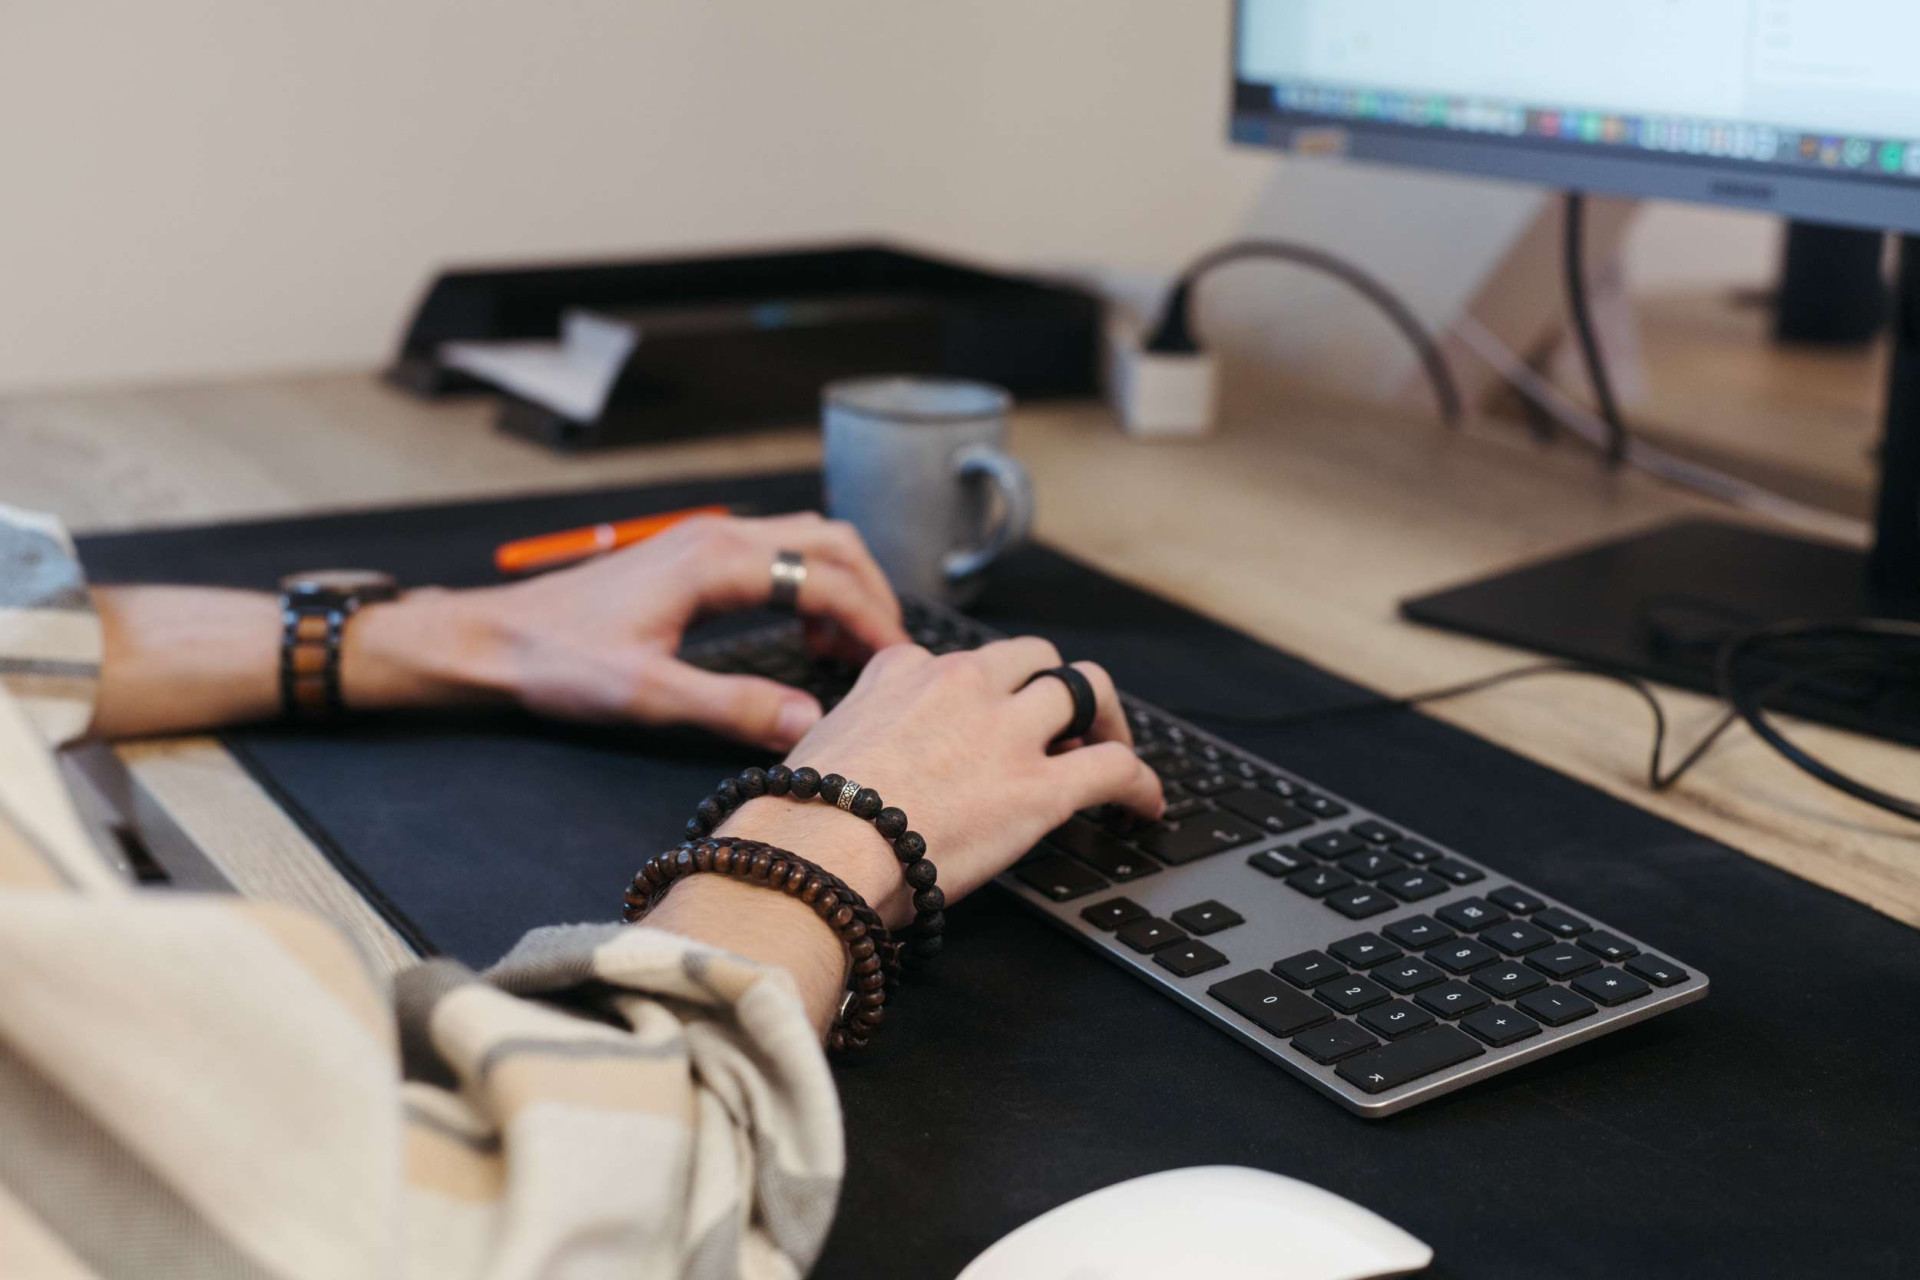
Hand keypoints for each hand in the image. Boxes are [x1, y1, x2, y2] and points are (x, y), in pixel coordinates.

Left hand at [346, 513, 909, 749]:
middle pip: (829, 542)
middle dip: (871, 594)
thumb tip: (812, 724)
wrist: (489, 640)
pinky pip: (776, 553)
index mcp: (715, 562)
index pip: (826, 576)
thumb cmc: (555, 663)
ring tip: (848, 649)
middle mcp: (716, 536)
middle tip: (887, 655)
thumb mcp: (647, 695)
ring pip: (805, 541)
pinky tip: (803, 634)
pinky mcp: (690, 556)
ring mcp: (703, 540)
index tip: (896, 665)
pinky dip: (809, 585)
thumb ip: (735, 708)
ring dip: (840, 586)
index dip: (873, 620)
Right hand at [714, 637, 1164, 925]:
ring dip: (1107, 718)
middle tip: (1062, 726)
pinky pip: (1116, 766)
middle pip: (1034, 657)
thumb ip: (853, 735)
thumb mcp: (818, 745)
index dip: (979, 693)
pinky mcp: (1040, 784)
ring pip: (1087, 688)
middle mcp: (961, 684)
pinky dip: (1141, 783)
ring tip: (1111, 748)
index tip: (983, 720)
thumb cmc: (802, 817)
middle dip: (1052, 686)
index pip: (955, 663)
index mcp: (902, 672)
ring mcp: (1006, 731)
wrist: (815, 850)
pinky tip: (1143, 806)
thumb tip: (855, 767)